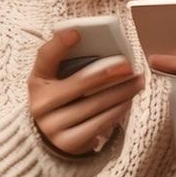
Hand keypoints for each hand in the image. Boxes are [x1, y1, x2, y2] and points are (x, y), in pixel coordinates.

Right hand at [28, 29, 144, 155]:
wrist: (51, 141)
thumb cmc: (62, 101)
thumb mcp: (56, 81)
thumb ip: (70, 62)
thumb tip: (102, 45)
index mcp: (38, 81)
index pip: (45, 58)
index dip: (59, 44)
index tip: (77, 33)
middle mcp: (40, 104)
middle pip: (79, 83)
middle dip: (108, 73)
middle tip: (129, 66)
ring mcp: (52, 126)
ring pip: (94, 104)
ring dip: (121, 92)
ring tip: (137, 83)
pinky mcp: (68, 143)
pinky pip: (99, 124)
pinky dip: (117, 111)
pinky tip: (128, 101)